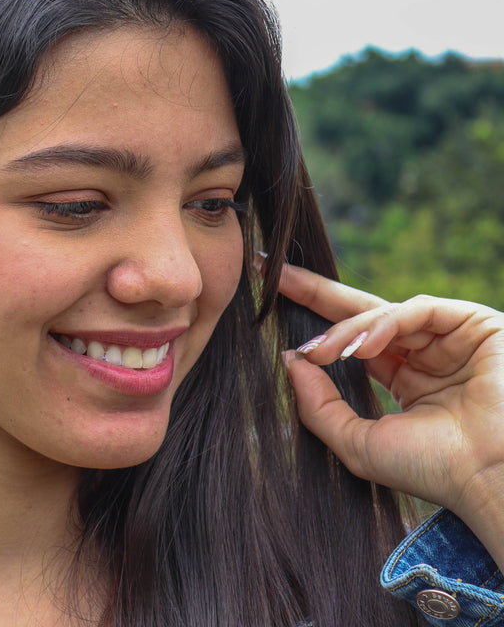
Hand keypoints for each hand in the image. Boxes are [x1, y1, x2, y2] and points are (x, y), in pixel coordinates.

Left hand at [278, 263, 503, 561]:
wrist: (493, 481)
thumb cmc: (433, 470)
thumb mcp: (359, 442)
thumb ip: (319, 404)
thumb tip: (291, 360)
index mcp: (407, 379)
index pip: (354, 340)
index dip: (316, 321)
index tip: (272, 299)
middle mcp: (428, 354)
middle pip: (362, 312)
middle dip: (316, 292)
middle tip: (277, 274)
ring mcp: (450, 337)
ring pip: (383, 312)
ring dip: (347, 329)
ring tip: (322, 352)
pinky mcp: (474, 324)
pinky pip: (417, 310)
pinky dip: (382, 324)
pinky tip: (359, 347)